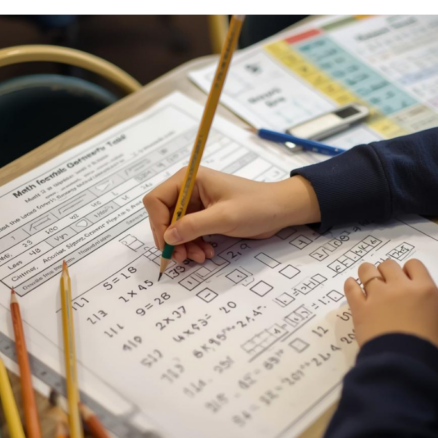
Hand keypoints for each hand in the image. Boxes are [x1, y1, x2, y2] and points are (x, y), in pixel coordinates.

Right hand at [143, 168, 320, 262]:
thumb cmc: (256, 206)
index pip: (156, 200)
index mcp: (189, 179)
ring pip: (176, 229)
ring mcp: (196, 204)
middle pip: (164, 217)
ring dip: (184, 245)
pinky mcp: (205, 216)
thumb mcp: (224, 217)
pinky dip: (194, 245)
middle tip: (183, 257)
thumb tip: (168, 237)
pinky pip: (189, 233)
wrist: (280, 210)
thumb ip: (194, 226)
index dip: (158, 223)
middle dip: (172, 239)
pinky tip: (206, 253)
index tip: (169, 244)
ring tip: (200, 257)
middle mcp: (189, 189)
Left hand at [344, 259, 437, 365]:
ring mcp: (377, 296)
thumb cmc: (434, 351)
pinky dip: (351, 285)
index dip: (410, 273)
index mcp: (426, 290)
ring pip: (368, 271)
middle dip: (389, 273)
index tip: (409, 284)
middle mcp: (400, 287)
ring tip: (369, 284)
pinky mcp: (360, 308)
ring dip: (369, 274)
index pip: (414, 265)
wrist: (406, 366)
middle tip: (389, 287)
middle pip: (389, 265)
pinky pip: (351, 288)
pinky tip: (353, 288)